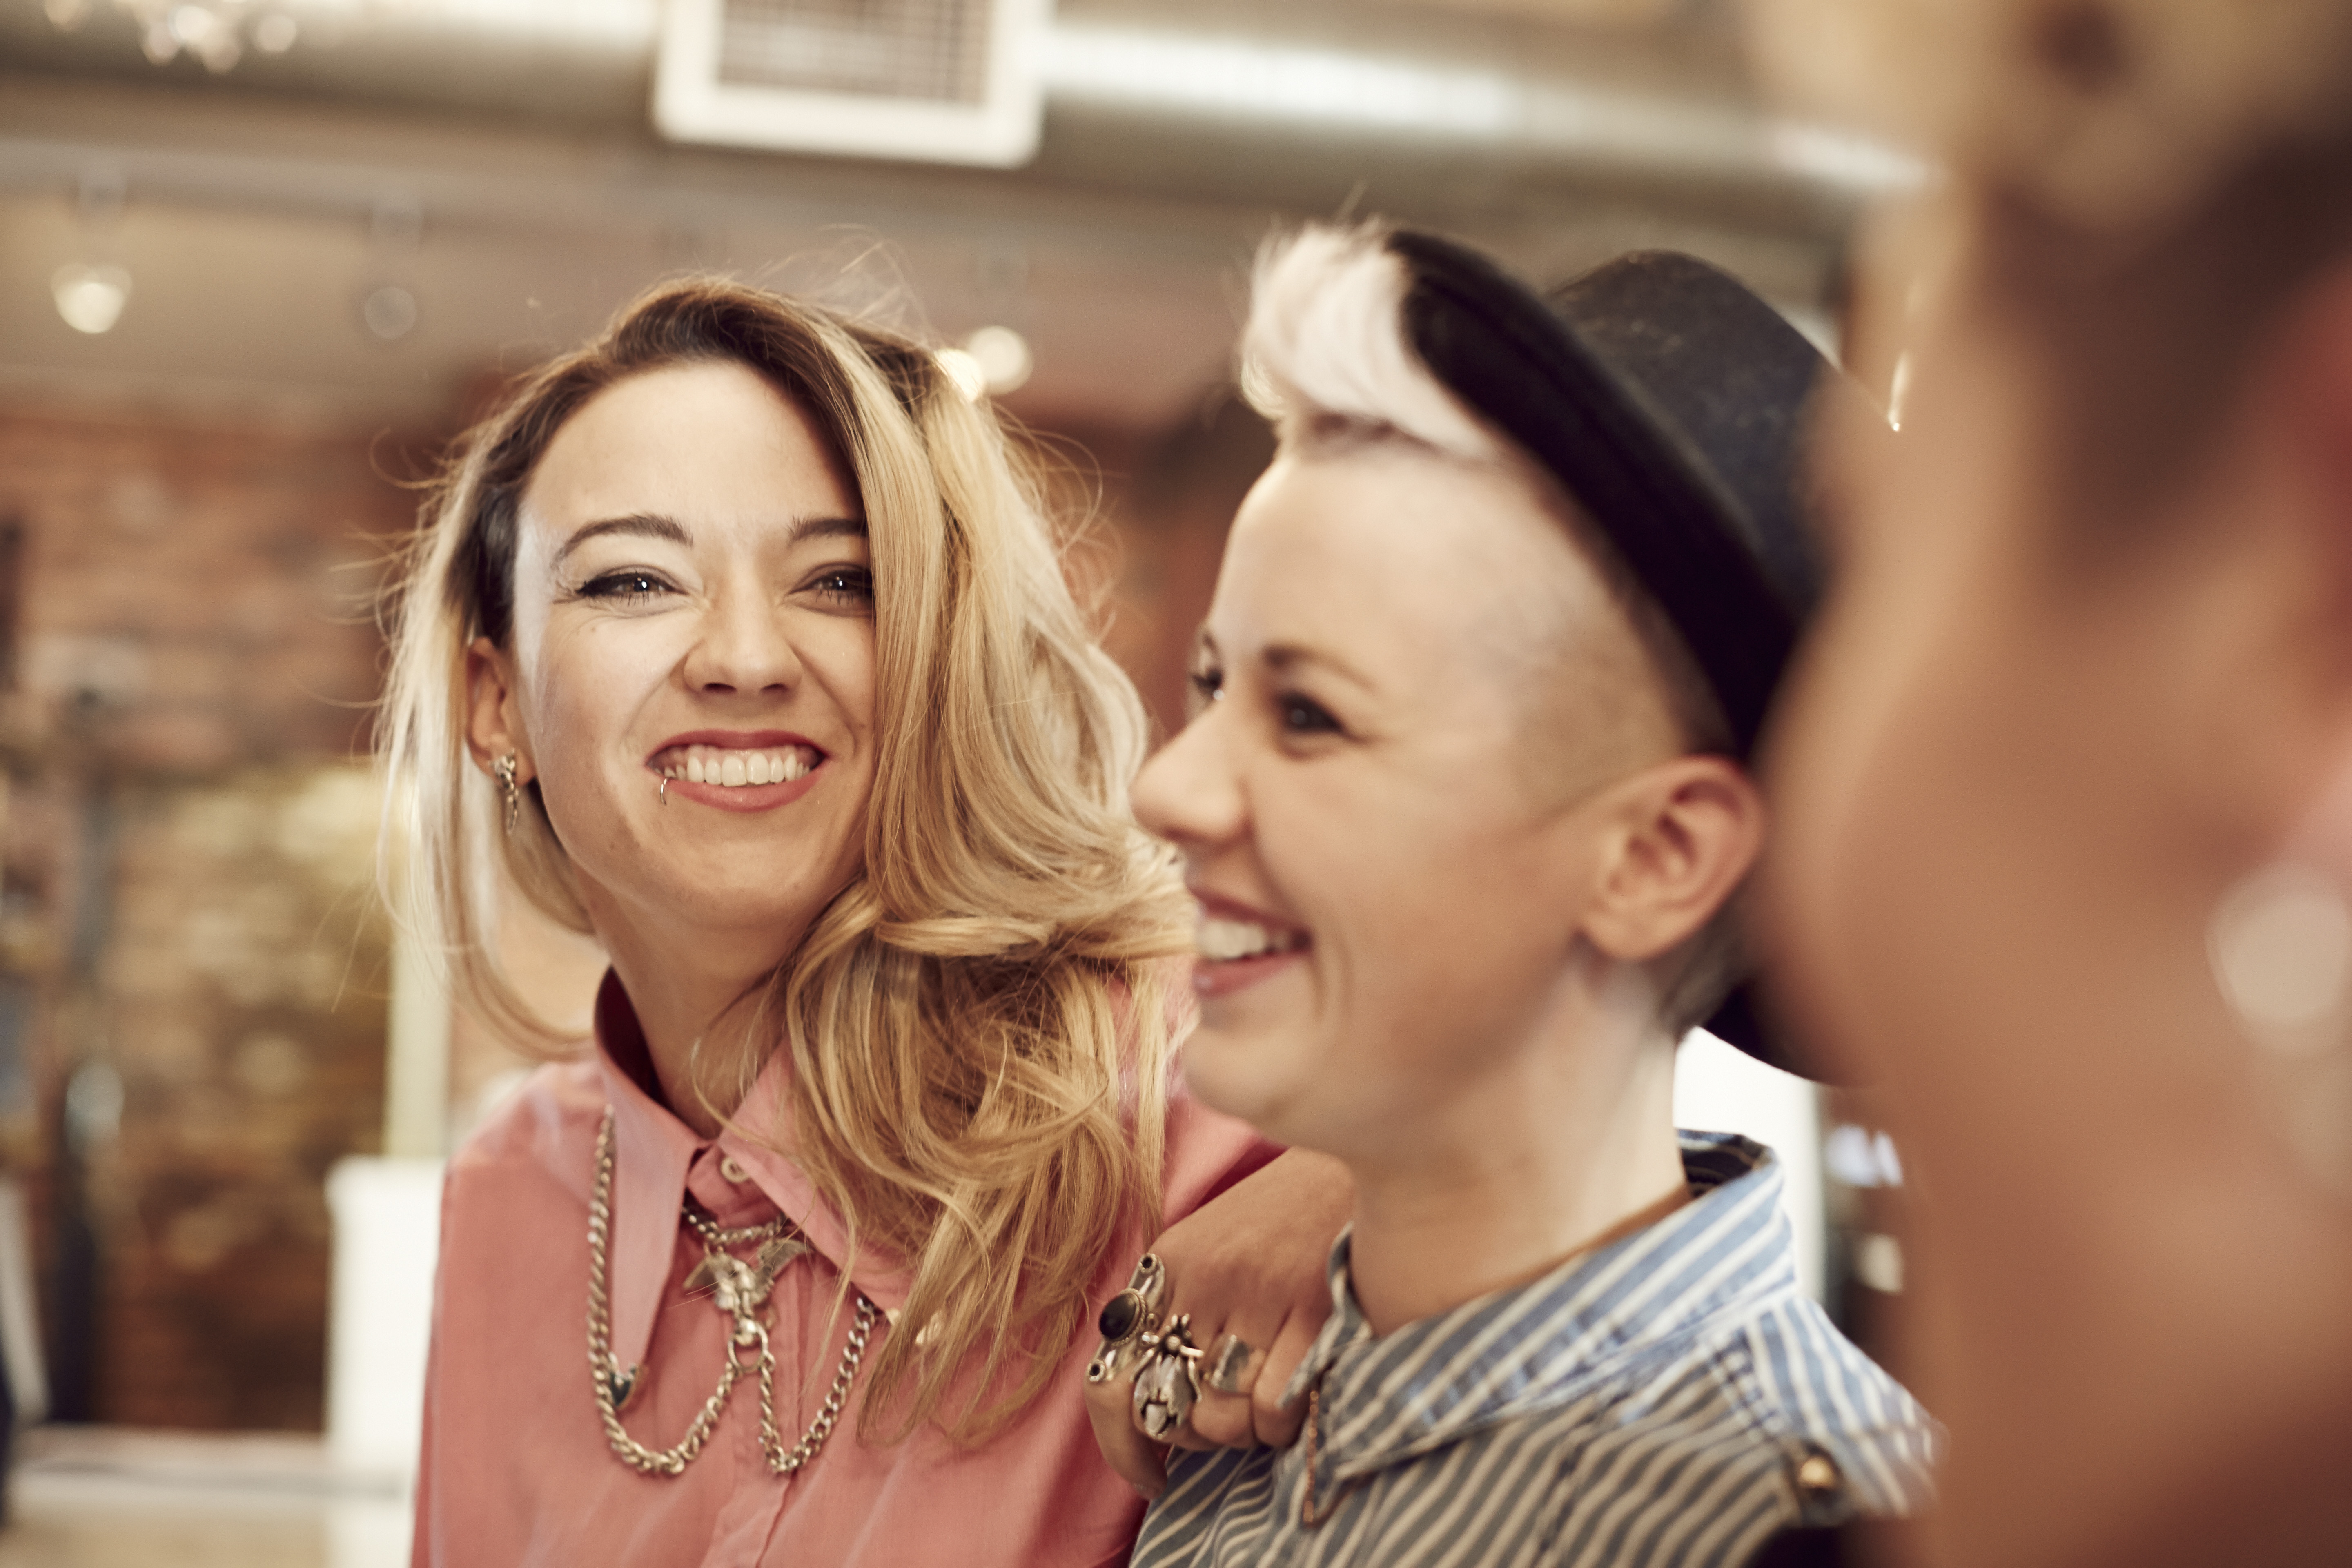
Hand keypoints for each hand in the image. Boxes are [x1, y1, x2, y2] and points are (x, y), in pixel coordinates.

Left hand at [1083, 1148, 1352, 1497]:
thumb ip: (1183, 1309)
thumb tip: (1165, 1408)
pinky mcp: (1312, 1307)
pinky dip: (1293, 1417)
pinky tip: (1309, 1383)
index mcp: (1170, 1264)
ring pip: (1228, 1421)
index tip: (1150, 1475)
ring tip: (1279, 1390)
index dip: (1122, 1447)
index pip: (1111, 1383)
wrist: (1370, 1142)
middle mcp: (1203, 1278)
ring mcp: (1256, 1292)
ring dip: (1255, 1428)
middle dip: (1205, 1437)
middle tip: (1238, 1413)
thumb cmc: (1298, 1209)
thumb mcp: (1217, 1242)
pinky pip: (1279, 1409)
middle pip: (1174, 1415)